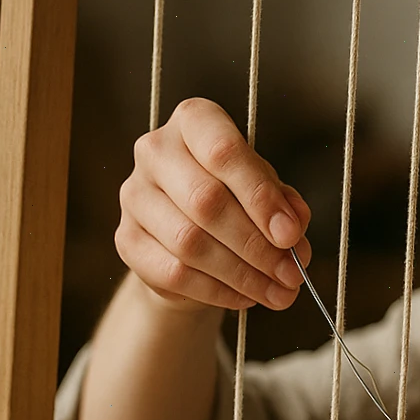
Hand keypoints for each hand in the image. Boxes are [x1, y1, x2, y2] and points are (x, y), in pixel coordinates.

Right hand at [117, 98, 311, 313]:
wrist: (190, 233)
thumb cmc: (237, 199)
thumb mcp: (268, 191)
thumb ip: (286, 205)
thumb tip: (293, 232)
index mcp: (194, 122)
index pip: (224, 150)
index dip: (261, 195)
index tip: (290, 234)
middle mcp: (155, 150)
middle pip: (206, 201)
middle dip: (257, 244)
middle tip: (292, 274)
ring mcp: (134, 195)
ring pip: (189, 242)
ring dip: (243, 274)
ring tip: (279, 293)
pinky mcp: (126, 239)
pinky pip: (174, 272)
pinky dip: (217, 291)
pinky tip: (246, 297)